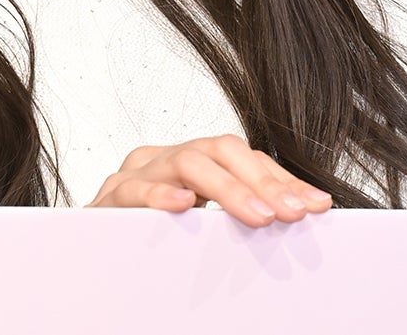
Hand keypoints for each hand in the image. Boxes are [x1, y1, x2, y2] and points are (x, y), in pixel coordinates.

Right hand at [86, 134, 333, 226]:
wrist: (89, 257)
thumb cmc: (153, 243)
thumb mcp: (204, 230)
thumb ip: (238, 219)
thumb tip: (299, 220)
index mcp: (192, 162)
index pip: (245, 158)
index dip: (282, 180)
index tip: (317, 206)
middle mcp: (166, 158)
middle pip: (219, 150)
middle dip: (261, 181)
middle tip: (292, 214)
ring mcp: (136, 173)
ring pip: (186, 163)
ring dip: (228, 190)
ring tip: (258, 217)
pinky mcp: (108, 198)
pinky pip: (134, 189)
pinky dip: (159, 194)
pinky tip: (183, 205)